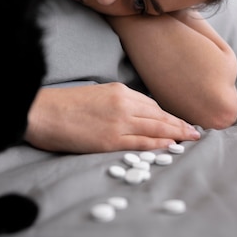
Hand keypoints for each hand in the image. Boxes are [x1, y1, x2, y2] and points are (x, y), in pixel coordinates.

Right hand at [25, 82, 200, 153]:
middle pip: (158, 115)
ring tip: (190, 139)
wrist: (41, 112)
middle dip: (178, 124)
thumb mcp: (94, 95)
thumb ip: (115, 103)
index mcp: (118, 90)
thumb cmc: (62, 104)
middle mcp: (123, 104)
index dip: (167, 114)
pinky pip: (141, 142)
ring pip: (155, 128)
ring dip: (176, 134)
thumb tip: (132, 115)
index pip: (151, 104)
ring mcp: (118, 122)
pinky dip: (159, 144)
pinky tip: (170, 146)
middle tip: (195, 132)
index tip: (179, 121)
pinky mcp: (110, 140)